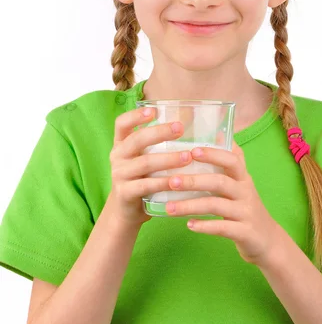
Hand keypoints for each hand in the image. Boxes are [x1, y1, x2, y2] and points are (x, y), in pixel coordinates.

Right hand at [107, 108, 192, 227]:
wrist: (125, 212)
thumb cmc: (143, 179)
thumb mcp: (145, 159)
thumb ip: (159, 145)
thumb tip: (200, 129)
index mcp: (121, 144)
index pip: (121, 123)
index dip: (135, 115)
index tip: (154, 111)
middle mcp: (117, 156)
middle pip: (137, 140)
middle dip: (160, 133)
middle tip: (180, 128)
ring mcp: (119, 175)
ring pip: (145, 163)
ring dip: (168, 159)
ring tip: (188, 157)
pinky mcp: (125, 193)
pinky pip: (146, 185)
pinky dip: (163, 183)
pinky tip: (178, 181)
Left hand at [165, 140, 281, 266]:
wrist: (267, 240)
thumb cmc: (246, 206)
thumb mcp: (241, 183)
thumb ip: (230, 162)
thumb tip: (217, 134)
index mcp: (243, 177)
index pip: (231, 160)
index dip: (213, 154)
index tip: (192, 151)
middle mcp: (246, 192)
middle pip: (220, 182)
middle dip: (193, 180)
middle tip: (170, 181)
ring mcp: (246, 212)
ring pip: (216, 206)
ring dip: (190, 205)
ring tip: (169, 207)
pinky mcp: (244, 232)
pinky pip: (222, 228)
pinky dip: (204, 226)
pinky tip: (189, 225)